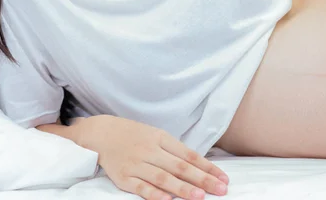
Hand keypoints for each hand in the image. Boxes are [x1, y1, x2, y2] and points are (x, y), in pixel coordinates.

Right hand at [74, 115, 228, 199]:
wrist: (102, 133)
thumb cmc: (134, 135)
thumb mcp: (156, 135)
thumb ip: (175, 150)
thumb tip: (201, 166)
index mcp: (161, 138)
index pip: (189, 155)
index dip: (208, 167)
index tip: (223, 178)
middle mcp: (150, 150)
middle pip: (180, 167)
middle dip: (202, 179)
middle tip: (220, 190)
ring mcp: (136, 164)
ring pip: (162, 178)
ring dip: (182, 188)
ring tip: (200, 196)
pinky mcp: (123, 177)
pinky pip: (140, 187)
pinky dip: (154, 194)